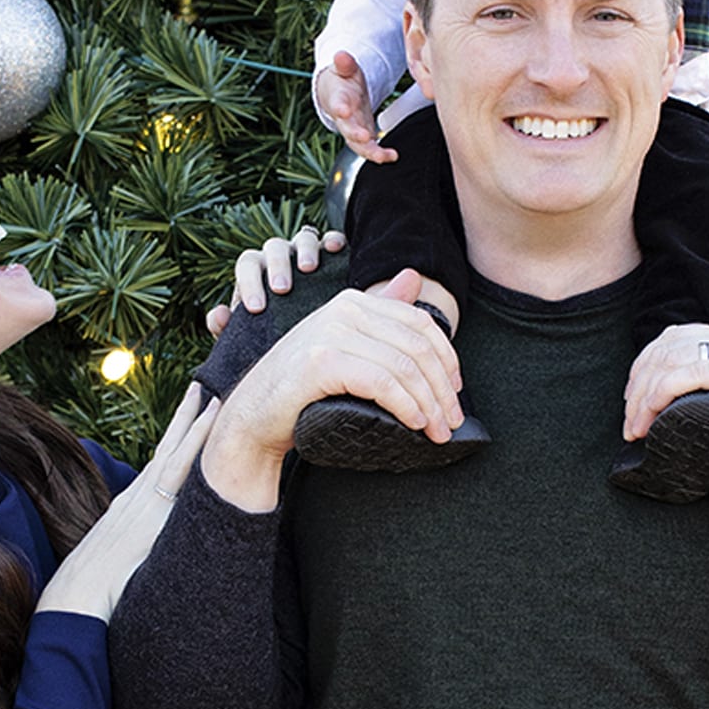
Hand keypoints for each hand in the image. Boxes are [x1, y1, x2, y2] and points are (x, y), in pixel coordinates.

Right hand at [34, 385, 219, 621]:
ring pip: (175, 454)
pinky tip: (212, 432)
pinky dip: (195, 449)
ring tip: (215, 399)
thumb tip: (149, 553)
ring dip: (195, 426)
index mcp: (132, 506)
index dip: (175, 440)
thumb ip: (137, 550)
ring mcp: (144, 502)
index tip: (189, 417)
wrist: (75, 598)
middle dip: (185, 418)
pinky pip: (179, 473)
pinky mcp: (152, 512)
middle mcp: (137, 497)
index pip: (159, 465)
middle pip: (167, 448)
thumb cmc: (94, 588)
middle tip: (201, 387)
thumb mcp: (119, 560)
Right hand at [202, 268, 462, 510]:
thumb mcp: (343, 346)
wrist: (252, 416)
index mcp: (351, 301)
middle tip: (452, 421)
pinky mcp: (321, 362)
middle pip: (416, 345)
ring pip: (403, 366)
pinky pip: (381, 383)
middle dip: (442, 387)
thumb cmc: (302, 388)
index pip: (419, 322)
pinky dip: (405, 406)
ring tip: (438, 431)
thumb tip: (413, 277)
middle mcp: (342, 309)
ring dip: (429, 404)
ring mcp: (330, 332)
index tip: (456, 391)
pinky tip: (414, 423)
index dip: (447, 358)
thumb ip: (378, 313)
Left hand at [204, 228, 346, 337]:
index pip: (248, 265)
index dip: (249, 283)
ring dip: (305, 250)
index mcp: (258, 271)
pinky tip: (336, 250)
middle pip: (274, 248)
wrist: (312, 334)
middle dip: (276, 266)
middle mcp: (281, 257)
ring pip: (303, 238)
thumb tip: (218, 315)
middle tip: (281, 289)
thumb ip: (228, 328)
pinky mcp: (331, 253)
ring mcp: (306, 252)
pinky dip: (333, 240)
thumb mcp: (250, 335)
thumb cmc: (275, 331)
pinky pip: (331, 238)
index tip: (257, 308)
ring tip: (308, 269)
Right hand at [313, 52, 397, 164]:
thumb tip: (341, 55)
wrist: (338, 95)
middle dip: (355, 134)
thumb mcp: (343, 68)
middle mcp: (344, 118)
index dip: (339, 107)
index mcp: (338, 99)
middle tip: (364, 138)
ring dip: (370, 151)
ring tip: (384, 156)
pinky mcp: (363, 137)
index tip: (343, 111)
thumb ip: (344, 64)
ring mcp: (353, 130)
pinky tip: (392, 156)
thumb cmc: (342, 80)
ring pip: (358, 145)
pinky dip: (380, 154)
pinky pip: (370, 148)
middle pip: (347, 129)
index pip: (337, 103)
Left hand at [622, 292, 708, 565]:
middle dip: (639, 384)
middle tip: (629, 422)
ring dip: (643, 395)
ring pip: (676, 361)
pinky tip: (652, 413)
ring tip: (635, 428)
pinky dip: (663, 391)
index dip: (644, 365)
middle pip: (670, 348)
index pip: (674, 337)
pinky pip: (694, 373)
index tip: (631, 401)